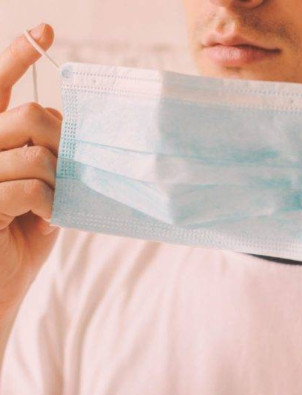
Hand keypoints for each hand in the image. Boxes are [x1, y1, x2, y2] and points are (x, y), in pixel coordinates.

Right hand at [0, 23, 60, 323]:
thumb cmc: (17, 244)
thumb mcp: (39, 198)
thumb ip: (47, 165)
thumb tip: (71, 137)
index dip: (17, 56)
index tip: (47, 29)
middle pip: (30, 115)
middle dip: (62, 138)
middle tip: (69, 166)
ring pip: (33, 148)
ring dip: (60, 177)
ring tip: (59, 200)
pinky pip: (30, 185)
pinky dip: (51, 202)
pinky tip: (48, 218)